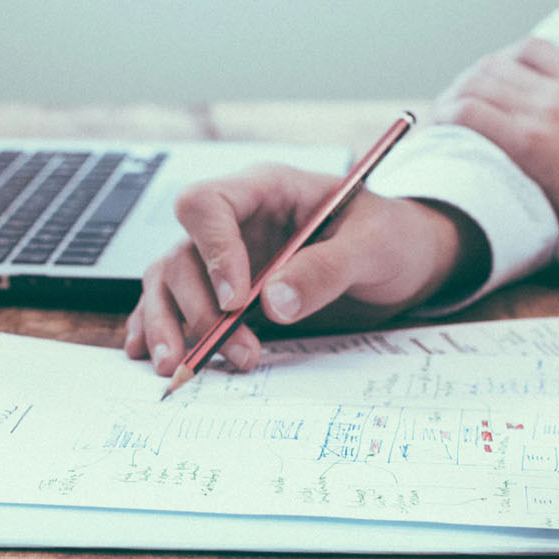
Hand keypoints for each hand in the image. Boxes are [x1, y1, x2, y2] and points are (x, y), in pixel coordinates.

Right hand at [125, 164, 483, 374]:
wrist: (406, 262)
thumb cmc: (392, 238)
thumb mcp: (374, 246)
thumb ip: (326, 269)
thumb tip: (273, 303)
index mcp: (266, 190)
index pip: (207, 204)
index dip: (212, 251)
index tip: (237, 300)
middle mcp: (235, 222)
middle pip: (181, 254)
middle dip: (199, 308)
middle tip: (237, 351)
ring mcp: (225, 258)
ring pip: (168, 283)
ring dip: (170, 326)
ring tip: (179, 367)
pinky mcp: (224, 292)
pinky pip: (175, 304)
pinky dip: (159, 329)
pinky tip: (152, 355)